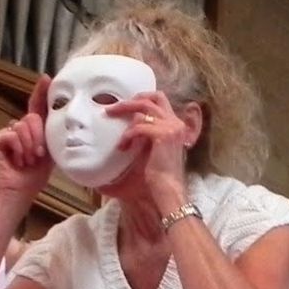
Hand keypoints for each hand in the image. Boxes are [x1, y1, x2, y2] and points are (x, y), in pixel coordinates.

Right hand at [0, 76, 53, 199]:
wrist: (19, 190)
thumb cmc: (34, 175)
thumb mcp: (50, 152)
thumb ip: (52, 134)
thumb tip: (62, 118)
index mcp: (33, 130)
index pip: (37, 106)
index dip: (41, 92)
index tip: (46, 78)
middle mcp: (18, 128)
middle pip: (32, 118)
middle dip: (39, 137)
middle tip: (38, 155)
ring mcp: (6, 132)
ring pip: (22, 126)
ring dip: (29, 147)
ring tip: (27, 160)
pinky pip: (11, 135)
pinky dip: (18, 149)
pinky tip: (16, 160)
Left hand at [108, 91, 193, 212]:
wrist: (168, 190)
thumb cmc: (159, 176)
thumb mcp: (151, 150)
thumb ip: (144, 135)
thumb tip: (125, 130)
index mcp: (175, 125)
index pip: (160, 99)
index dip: (142, 98)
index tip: (125, 106)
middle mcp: (176, 123)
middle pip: (152, 97)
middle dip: (130, 101)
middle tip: (112, 110)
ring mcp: (171, 128)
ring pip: (143, 110)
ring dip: (126, 123)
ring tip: (120, 140)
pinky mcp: (163, 135)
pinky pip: (139, 127)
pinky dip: (128, 136)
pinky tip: (124, 147)